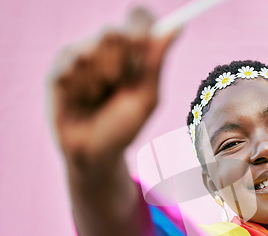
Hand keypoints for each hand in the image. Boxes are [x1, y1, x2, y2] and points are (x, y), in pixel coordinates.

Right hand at [50, 7, 178, 163]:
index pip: (140, 19)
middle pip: (113, 32)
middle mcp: (107, 50)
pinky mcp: (59, 70)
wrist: (96, 152)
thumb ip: (156, 61)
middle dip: (120, 63)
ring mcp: (81, 57)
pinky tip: (80, 100)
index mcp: (133, 53)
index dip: (140, 28)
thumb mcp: (146, 97)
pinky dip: (78, 89)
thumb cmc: (124, 126)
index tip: (141, 44)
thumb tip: (178, 26)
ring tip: (97, 98)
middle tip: (118, 83)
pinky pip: (69, 67)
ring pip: (88, 51)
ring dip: (97, 81)